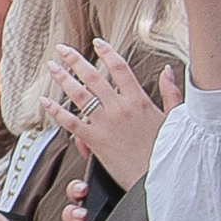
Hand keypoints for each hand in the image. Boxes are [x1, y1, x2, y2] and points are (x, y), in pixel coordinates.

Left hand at [41, 41, 168, 187]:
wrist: (156, 178)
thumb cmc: (166, 151)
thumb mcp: (174, 118)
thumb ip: (171, 92)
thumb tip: (168, 70)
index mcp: (139, 100)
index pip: (120, 68)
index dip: (107, 52)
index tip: (96, 43)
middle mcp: (120, 108)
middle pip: (93, 76)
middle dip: (75, 60)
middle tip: (62, 49)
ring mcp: (106, 123)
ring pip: (79, 95)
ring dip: (63, 78)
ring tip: (52, 67)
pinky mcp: (95, 141)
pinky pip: (70, 122)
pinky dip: (55, 110)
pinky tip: (45, 101)